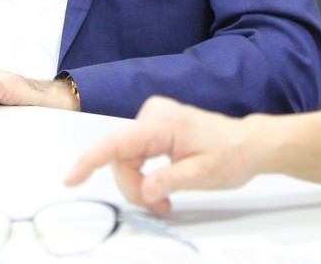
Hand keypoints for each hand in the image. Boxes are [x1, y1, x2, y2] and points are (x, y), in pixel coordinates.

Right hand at [64, 95, 263, 214]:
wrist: (248, 143)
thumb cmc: (231, 155)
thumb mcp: (203, 175)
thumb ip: (170, 180)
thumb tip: (146, 189)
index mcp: (165, 125)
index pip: (118, 143)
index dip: (91, 161)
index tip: (73, 178)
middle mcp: (155, 115)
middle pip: (122, 158)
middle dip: (134, 187)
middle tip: (159, 206)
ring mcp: (154, 117)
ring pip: (126, 158)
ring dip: (139, 183)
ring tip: (164, 199)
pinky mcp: (155, 125)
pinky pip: (134, 152)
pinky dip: (143, 173)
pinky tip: (160, 184)